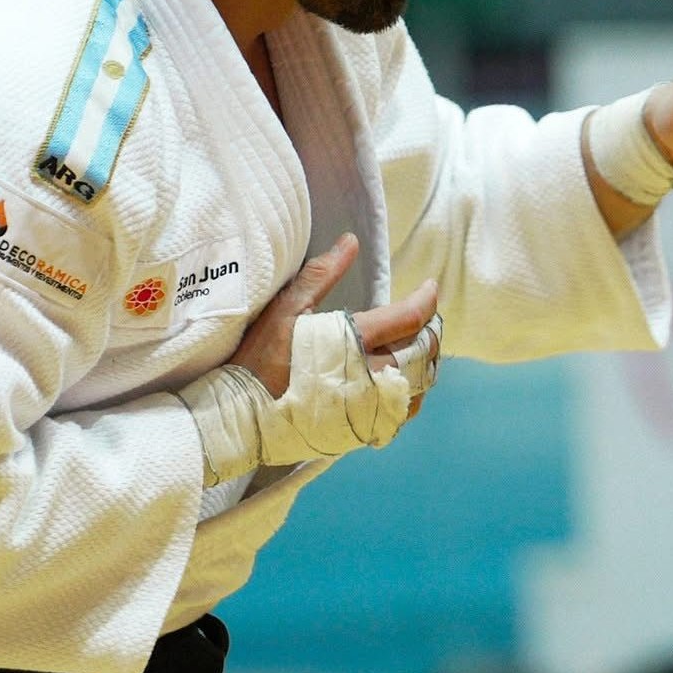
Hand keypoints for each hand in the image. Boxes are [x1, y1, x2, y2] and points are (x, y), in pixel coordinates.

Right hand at [229, 233, 439, 419]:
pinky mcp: (366, 430)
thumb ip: (321, 275)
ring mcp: (371, 407)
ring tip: (417, 346)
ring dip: (425, 362)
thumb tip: (351, 242)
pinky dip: (412, 392)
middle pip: (424, 351)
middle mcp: (371, 376)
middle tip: (425, 317)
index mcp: (355, 341)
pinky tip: (400, 380)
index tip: (430, 287)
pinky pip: (405, 411)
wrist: (241, 418)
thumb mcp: (286, 310)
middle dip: (431, 330)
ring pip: (420, 383)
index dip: (427, 299)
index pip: (411, 317)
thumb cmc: (259, 360)